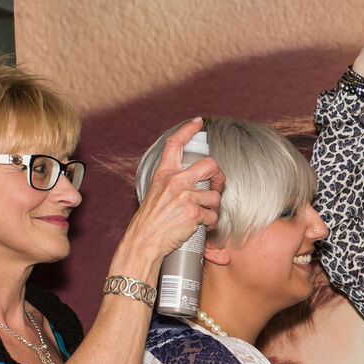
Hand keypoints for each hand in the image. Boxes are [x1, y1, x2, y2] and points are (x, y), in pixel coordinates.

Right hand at [114, 120, 221, 270]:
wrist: (144, 241)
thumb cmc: (151, 220)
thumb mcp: (156, 193)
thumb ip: (172, 183)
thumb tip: (194, 181)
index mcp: (164, 174)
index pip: (175, 144)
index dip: (188, 130)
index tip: (198, 122)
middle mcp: (175, 181)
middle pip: (210, 164)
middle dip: (219, 176)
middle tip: (216, 186)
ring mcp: (185, 196)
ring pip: (215, 196)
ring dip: (214, 207)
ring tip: (203, 214)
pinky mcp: (193, 213)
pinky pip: (213, 216)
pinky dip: (210, 223)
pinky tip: (200, 225)